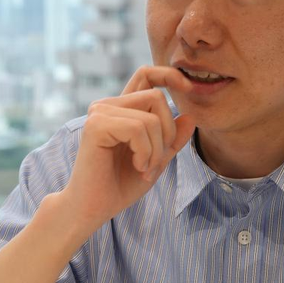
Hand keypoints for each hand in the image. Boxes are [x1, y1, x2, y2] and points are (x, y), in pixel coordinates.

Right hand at [57, 66, 197, 233]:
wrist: (93, 208)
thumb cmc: (119, 185)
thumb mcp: (156, 160)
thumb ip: (172, 139)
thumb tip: (190, 116)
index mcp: (121, 109)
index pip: (146, 75)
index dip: (169, 74)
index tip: (189, 87)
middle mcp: (108, 105)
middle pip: (157, 97)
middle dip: (167, 132)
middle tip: (157, 161)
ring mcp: (100, 113)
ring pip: (150, 118)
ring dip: (156, 149)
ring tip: (144, 168)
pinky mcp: (96, 125)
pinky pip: (138, 129)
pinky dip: (145, 152)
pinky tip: (136, 166)